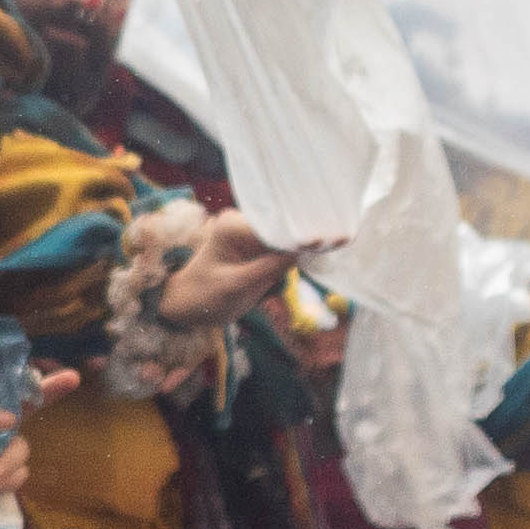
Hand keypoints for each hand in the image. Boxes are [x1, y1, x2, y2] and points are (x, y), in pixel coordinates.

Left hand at [158, 205, 323, 328]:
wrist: (187, 305)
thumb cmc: (204, 297)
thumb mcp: (236, 286)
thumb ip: (269, 268)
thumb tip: (302, 251)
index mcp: (233, 226)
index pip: (274, 226)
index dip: (302, 233)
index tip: (330, 239)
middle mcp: (244, 223)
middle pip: (284, 225)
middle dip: (310, 233)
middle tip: (342, 239)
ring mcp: (253, 234)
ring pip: (287, 236)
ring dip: (308, 242)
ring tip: (339, 242)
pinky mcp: (259, 247)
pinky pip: (284, 246)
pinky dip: (300, 251)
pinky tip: (322, 251)